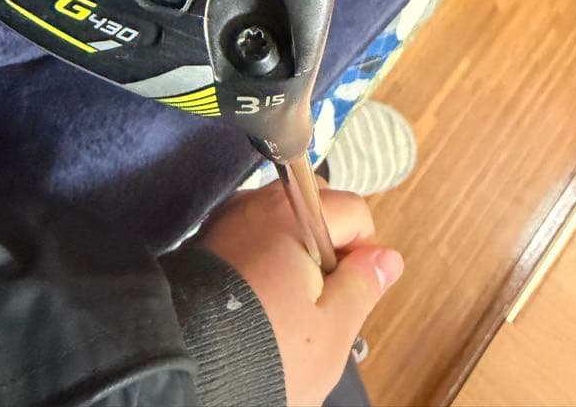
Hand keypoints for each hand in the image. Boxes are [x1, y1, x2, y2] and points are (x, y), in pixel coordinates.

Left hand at [195, 179, 402, 405]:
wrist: (189, 371)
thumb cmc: (266, 350)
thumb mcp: (332, 328)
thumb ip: (363, 285)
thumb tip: (387, 257)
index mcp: (292, 214)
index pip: (352, 210)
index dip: (362, 252)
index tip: (349, 291)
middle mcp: (256, 204)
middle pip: (314, 207)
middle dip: (328, 246)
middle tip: (321, 300)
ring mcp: (227, 221)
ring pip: (281, 223)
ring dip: (295, 255)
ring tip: (289, 309)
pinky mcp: (204, 243)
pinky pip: (250, 238)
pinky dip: (263, 261)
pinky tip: (260, 303)